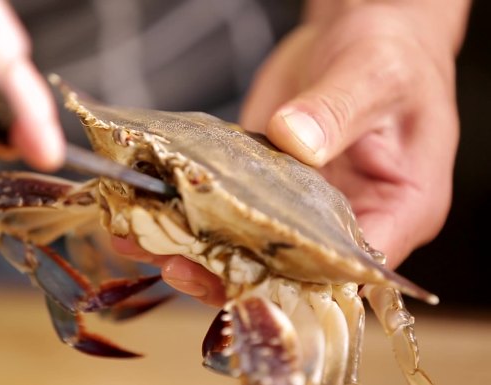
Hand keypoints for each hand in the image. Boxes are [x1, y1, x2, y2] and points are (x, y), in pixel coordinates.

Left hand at [116, 2, 468, 306]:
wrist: (358, 32)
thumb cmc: (391, 54)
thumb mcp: (373, 75)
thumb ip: (337, 110)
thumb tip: (295, 141)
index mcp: (397, 211)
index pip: (350, 271)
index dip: (299, 284)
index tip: (244, 277)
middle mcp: (348, 221)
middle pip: (292, 272)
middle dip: (233, 275)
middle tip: (178, 265)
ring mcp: (302, 206)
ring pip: (253, 247)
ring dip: (200, 250)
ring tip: (146, 242)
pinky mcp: (265, 185)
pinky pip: (229, 208)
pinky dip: (192, 213)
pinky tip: (151, 211)